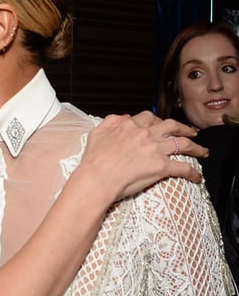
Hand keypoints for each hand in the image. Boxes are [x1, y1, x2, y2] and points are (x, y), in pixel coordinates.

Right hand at [80, 111, 207, 202]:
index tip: (157, 124)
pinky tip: (196, 177)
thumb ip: (109, 122)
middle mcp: (145, 134)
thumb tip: (120, 118)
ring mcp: (155, 150)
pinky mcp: (161, 167)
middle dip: (182, 127)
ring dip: (195, 146)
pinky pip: (183, 168)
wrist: (97, 178)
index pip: (146, 117)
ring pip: (182, 143)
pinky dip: (192, 173)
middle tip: (187, 131)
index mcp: (129, 126)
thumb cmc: (93, 160)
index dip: (154, 120)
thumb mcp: (96, 133)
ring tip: (201, 150)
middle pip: (170, 125)